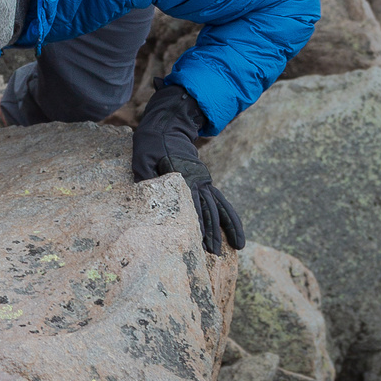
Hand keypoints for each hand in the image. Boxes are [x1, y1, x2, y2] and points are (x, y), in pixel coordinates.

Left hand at [132, 84, 243, 256]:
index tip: (199, 241)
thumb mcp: (142, 158)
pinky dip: (230, 217)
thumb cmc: (150, 144)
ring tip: (237, 247)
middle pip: (208, 210)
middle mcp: (197, 181)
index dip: (195, 223)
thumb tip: (148, 195)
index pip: (190, 205)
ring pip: (218, 208)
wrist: (167, 127)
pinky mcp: (205, 182)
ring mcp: (204, 181)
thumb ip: (146, 177)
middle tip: (214, 254)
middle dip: (212, 233)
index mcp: (182, 177)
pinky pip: (221, 201)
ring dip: (227, 228)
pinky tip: (236, 232)